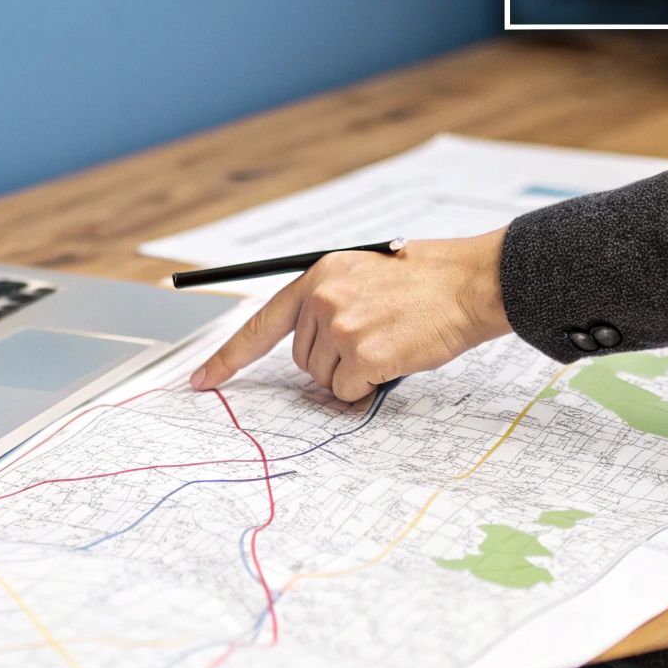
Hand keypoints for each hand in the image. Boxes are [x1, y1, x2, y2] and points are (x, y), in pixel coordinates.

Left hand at [190, 229, 512, 401]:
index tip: (200, 380)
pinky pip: (349, 391)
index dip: (228, 356)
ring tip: (388, 342)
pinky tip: (394, 358)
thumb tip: (309, 349)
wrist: (467, 284)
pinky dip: (370, 386)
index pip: (260, 322)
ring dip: (353, 373)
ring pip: (325, 379)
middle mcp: (322, 299)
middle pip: (303, 358)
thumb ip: (328, 303)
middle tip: (373, 337)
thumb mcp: (364, 275)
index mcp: (318, 275)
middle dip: (333, 360)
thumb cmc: (423, 285)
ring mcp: (341, 327)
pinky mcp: (363, 354)